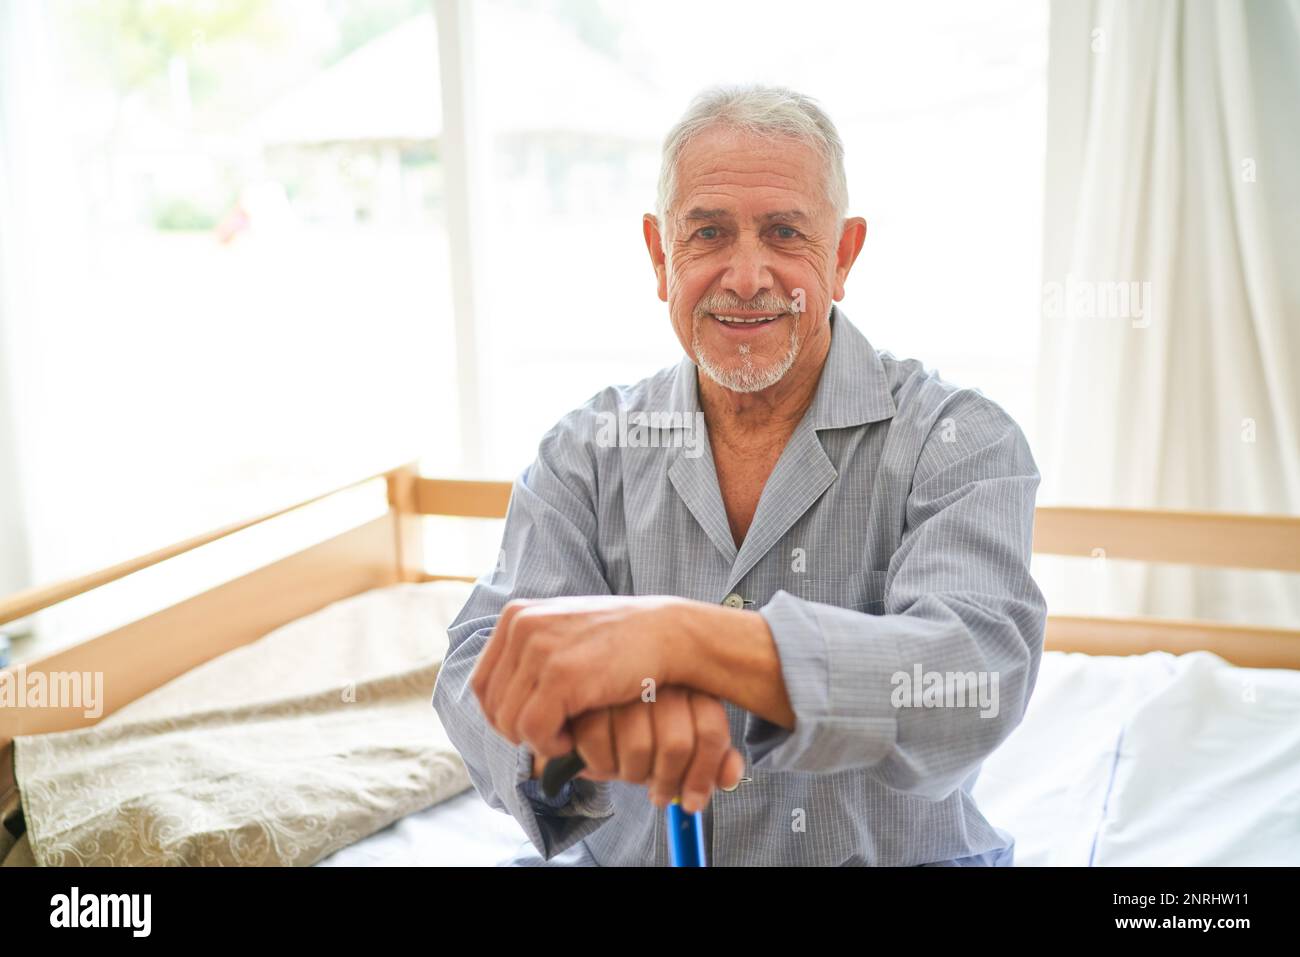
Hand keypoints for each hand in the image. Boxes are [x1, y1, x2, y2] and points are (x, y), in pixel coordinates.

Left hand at [473, 595, 688, 758]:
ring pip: (510, 722)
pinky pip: (534, 730)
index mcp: (516, 615)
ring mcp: (540, 648)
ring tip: (567, 735)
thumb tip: (493, 700)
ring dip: (537, 740)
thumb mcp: (563, 631)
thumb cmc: (619, 641)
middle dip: (519, 731)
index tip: (532, 726)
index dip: (502, 715)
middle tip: (553, 734)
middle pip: (493, 705)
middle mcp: (522, 625)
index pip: (482, 683)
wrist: (668, 633)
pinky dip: (551, 745)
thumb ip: (528, 653)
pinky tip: (574, 739)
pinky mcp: (562, 675)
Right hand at [532, 688, 744, 813]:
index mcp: (691, 685)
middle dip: (667, 781)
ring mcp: (621, 688)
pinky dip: (604, 767)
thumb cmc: (642, 732)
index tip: (693, 800)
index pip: (710, 731)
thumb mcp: (683, 743)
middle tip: (659, 792)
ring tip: (630, 771)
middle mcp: (660, 679)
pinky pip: (603, 750)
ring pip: (639, 749)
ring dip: (634, 775)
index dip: (703, 775)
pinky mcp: (587, 701)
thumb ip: (711, 761)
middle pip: (677, 745)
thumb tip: (728, 778)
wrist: (588, 708)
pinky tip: (606, 761)